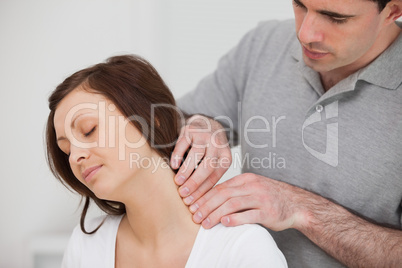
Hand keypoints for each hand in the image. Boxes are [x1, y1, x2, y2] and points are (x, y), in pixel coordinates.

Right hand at [170, 115, 231, 204]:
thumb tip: (200, 204)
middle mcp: (217, 145)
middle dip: (194, 183)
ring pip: (195, 156)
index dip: (202, 191)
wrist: (207, 123)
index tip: (192, 202)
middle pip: (207, 167)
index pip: (214, 177)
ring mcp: (204, 135)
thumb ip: (209, 177)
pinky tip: (173, 165)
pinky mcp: (191, 129)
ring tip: (177, 182)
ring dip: (185, 171)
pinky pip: (183, 144)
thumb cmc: (210, 149)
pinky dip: (178, 155)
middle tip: (183, 194)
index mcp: (225, 157)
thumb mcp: (216, 162)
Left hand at [189, 173, 309, 230]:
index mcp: (246, 179)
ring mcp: (261, 198)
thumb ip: (235, 191)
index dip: (204, 196)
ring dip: (216, 214)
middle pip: (223, 194)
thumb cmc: (271, 197)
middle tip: (195, 215)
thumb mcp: (252, 188)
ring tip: (205, 223)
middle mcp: (253, 186)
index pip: (220, 186)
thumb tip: (210, 199)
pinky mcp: (268, 212)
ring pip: (233, 204)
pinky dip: (235, 219)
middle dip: (206, 205)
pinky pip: (249, 215)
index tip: (192, 204)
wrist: (297, 204)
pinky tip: (224, 223)